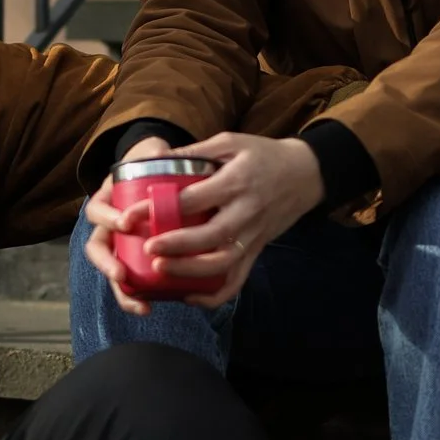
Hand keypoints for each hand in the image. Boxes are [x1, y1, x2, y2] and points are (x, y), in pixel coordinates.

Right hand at [81, 134, 176, 315]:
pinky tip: (149, 307)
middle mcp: (107, 227)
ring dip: (121, 291)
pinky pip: (129, 282)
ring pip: (110, 272)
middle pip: (97, 249)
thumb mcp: (151, 154)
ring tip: (140, 305)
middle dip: (107, 264)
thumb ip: (155, 152)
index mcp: (107, 201)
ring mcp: (119, 246)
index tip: (127, 222)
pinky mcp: (134, 260)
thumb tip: (163, 153)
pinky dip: (136, 297)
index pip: (98, 211)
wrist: (157, 177)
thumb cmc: (154, 165)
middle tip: (121, 275)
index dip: (110, 218)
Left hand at [145, 132, 323, 308]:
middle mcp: (246, 212)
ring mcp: (253, 235)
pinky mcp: (257, 250)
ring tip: (161, 270)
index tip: (132, 214)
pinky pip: (238, 280)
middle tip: (148, 248)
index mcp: (236, 182)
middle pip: (210, 236)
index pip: (193, 199)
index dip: (160, 208)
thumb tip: (153, 160)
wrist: (306, 174)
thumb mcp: (230, 142)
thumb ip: (193, 153)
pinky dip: (215, 295)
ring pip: (223, 263)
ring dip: (191, 272)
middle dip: (176, 245)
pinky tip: (190, 297)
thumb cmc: (263, 155)